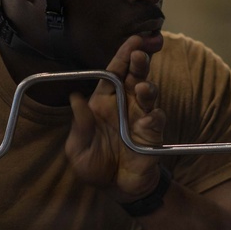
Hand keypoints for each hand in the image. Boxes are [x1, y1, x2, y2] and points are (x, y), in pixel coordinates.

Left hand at [65, 36, 166, 202]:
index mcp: (104, 101)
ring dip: (147, 87)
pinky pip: (156, 121)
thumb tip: (74, 98)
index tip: (133, 40)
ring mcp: (140, 118)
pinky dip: (154, 117)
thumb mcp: (78, 149)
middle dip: (140, 62)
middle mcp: (125, 104)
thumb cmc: (94, 165)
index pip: (114, 72)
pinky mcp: (152, 135)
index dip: (123, 55)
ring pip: (148, 94)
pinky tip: (149, 117)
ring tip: (143, 87)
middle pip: (135, 75)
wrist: (116, 189)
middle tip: (140, 53)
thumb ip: (79, 125)